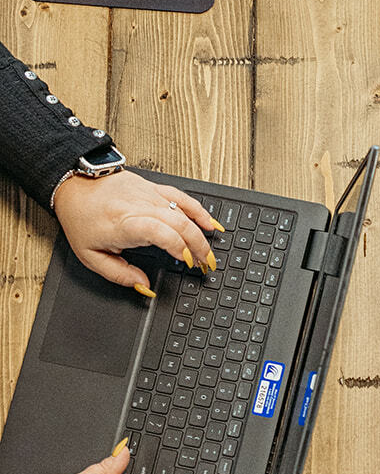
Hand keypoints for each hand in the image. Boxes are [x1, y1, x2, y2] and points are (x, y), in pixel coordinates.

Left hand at [53, 170, 218, 296]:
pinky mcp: (154, 188)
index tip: (187, 262)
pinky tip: (210, 223)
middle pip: (179, 224)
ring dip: (200, 234)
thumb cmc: (82, 219)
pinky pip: (182, 197)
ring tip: (208, 253)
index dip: (178, 247)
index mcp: (124, 224)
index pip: (160, 232)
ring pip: (184, 212)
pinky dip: (199, 210)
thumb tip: (144, 287)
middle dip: (198, 246)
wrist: (76, 185)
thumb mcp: (91, 256)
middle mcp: (140, 207)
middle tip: (205, 265)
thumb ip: (119, 275)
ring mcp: (149, 196)